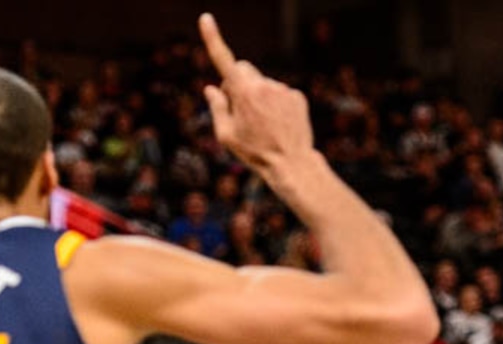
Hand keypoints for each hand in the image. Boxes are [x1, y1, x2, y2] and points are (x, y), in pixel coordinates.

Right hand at [199, 13, 313, 178]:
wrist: (291, 165)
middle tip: (237, 109)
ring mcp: (282, 89)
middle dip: (237, 82)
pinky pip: (280, 93)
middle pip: (244, 69)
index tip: (206, 18)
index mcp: (243, 93)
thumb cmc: (255, 154)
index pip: (224, 60)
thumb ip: (217, 108)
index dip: (213, 39)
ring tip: (263, 125)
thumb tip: (211, 88)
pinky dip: (275, 104)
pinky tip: (278, 125)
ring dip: (258, 96)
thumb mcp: (227, 136)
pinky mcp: (296, 96)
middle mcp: (264, 85)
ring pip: (263, 84)